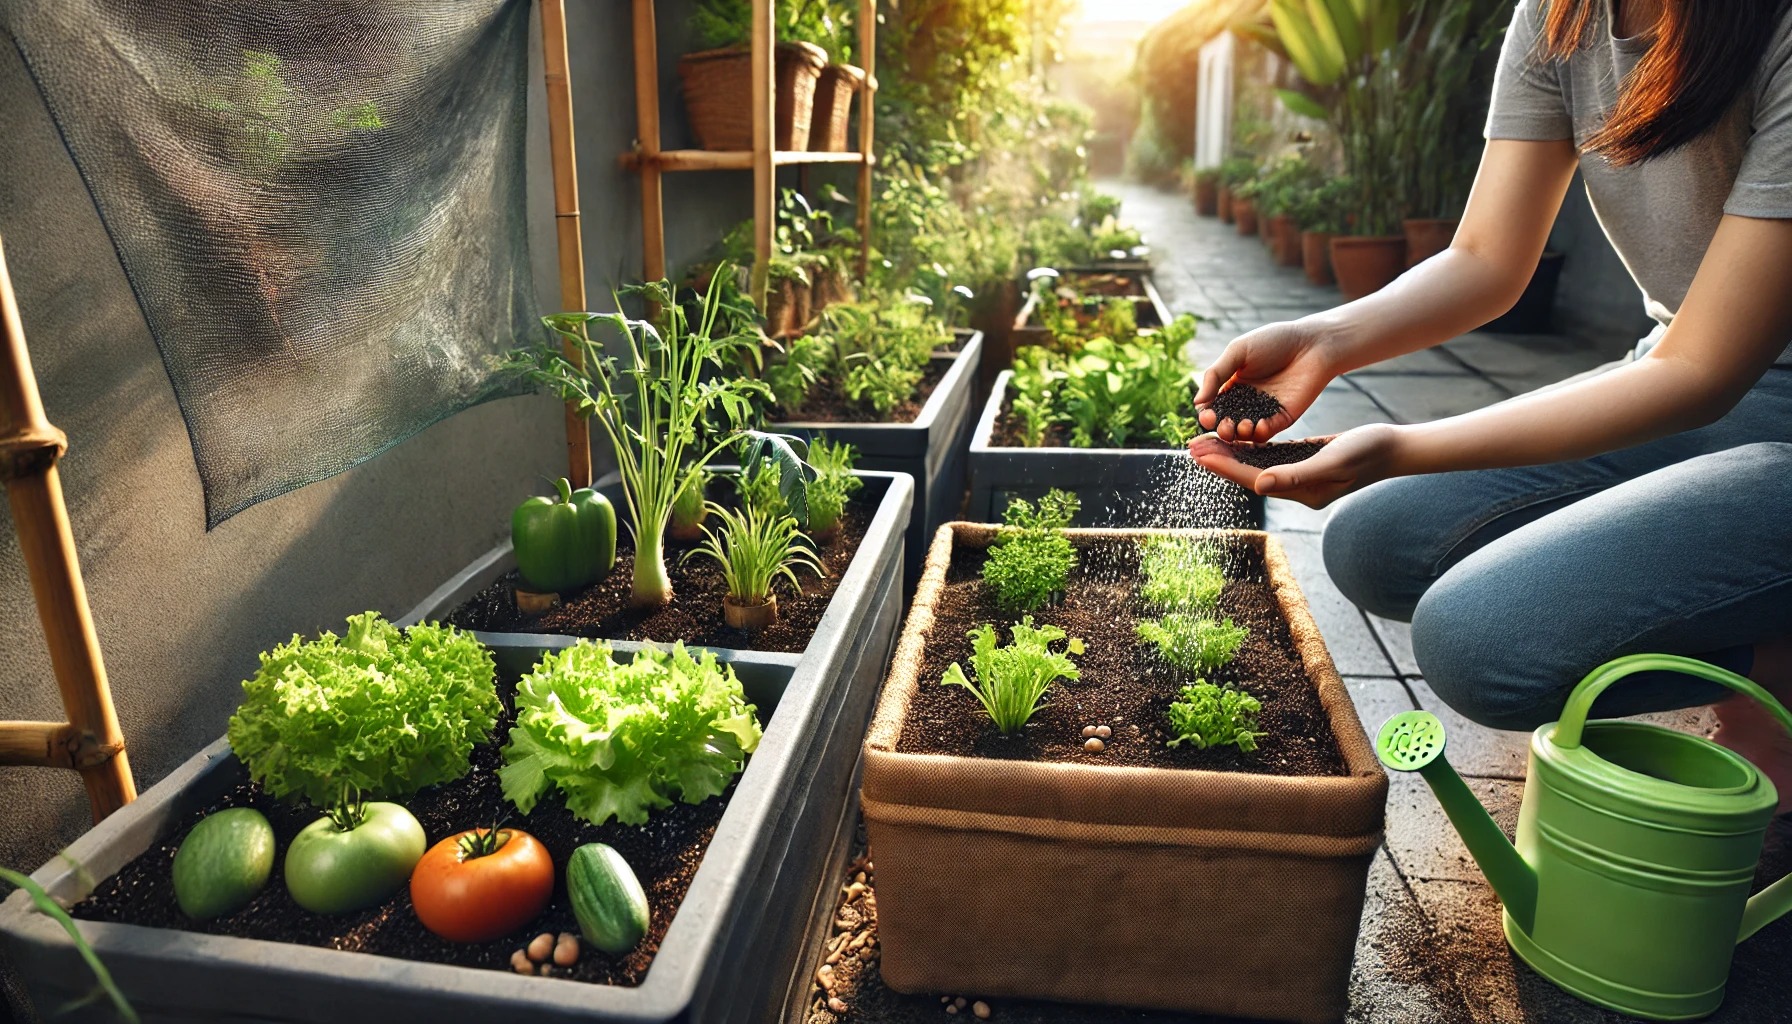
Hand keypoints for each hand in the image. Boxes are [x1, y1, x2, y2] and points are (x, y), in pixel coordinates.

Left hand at [1187, 424, 1405, 507]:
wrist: (1393, 449)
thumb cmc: (1367, 453)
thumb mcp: (1331, 461)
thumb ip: (1295, 474)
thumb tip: (1259, 485)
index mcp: (1300, 490)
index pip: (1252, 478)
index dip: (1223, 466)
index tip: (1197, 454)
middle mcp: (1297, 487)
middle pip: (1249, 473)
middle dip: (1220, 460)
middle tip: (1190, 446)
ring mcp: (1302, 476)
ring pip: (1258, 465)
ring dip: (1232, 453)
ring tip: (1206, 442)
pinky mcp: (1306, 462)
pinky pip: (1273, 458)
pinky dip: (1253, 448)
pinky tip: (1238, 438)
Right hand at [1194, 320, 1338, 441]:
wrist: (1312, 343)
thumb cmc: (1274, 341)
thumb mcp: (1238, 351)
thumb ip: (1215, 375)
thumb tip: (1197, 403)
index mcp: (1231, 385)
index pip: (1213, 406)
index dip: (1208, 414)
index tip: (1207, 416)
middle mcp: (1245, 401)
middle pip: (1226, 423)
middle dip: (1221, 428)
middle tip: (1223, 427)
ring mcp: (1264, 411)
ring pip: (1244, 432)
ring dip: (1239, 434)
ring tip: (1241, 427)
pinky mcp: (1282, 417)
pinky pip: (1267, 432)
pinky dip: (1260, 433)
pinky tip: (1259, 426)